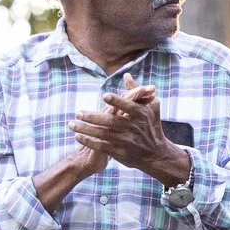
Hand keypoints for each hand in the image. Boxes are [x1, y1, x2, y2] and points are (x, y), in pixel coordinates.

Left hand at [69, 77, 191, 186]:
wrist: (157, 154)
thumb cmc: (152, 127)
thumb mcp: (150, 108)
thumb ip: (136, 92)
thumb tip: (126, 75)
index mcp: (141, 115)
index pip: (128, 107)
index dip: (117, 101)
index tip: (104, 96)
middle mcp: (134, 128)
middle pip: (111, 121)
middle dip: (93, 117)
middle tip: (78, 112)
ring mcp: (127, 141)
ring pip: (103, 134)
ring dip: (86, 130)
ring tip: (71, 124)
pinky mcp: (121, 153)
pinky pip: (102, 146)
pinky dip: (89, 142)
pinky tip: (78, 137)